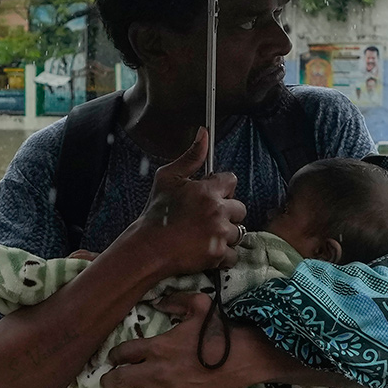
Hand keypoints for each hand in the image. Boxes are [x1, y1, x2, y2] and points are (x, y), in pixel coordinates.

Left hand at [102, 292, 243, 387]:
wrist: (241, 357)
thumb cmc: (220, 331)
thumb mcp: (199, 304)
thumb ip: (175, 301)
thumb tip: (158, 301)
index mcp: (156, 347)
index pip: (124, 351)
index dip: (115, 355)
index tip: (111, 359)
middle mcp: (154, 372)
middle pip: (121, 379)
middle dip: (109, 383)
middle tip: (105, 386)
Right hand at [130, 128, 246, 278]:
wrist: (148, 248)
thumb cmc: (155, 214)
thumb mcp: (168, 178)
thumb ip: (191, 156)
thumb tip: (204, 132)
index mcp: (208, 190)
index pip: (231, 180)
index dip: (222, 187)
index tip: (211, 195)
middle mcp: (218, 211)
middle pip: (240, 208)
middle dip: (228, 212)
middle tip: (208, 217)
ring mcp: (219, 234)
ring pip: (238, 231)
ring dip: (226, 233)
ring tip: (207, 234)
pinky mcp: (218, 254)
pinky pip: (233, 254)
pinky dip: (224, 255)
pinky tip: (208, 249)